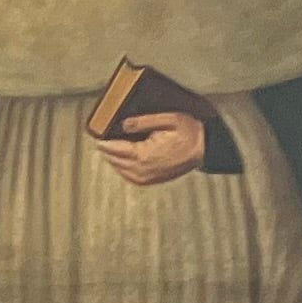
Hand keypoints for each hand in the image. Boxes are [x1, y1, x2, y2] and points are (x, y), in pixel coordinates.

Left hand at [92, 110, 207, 187]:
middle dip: (107, 149)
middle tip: (103, 139)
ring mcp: (143, 178)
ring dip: (114, 158)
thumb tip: (124, 125)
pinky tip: (124, 157)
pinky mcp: (147, 181)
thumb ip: (144, 122)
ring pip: (118, 168)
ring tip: (111, 147)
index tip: (97, 136)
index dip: (104, 142)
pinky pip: (127, 174)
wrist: (204, 150)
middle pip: (113, 159)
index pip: (114, 149)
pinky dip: (122, 165)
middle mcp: (140, 170)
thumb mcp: (169, 120)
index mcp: (143, 155)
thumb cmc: (189, 134)